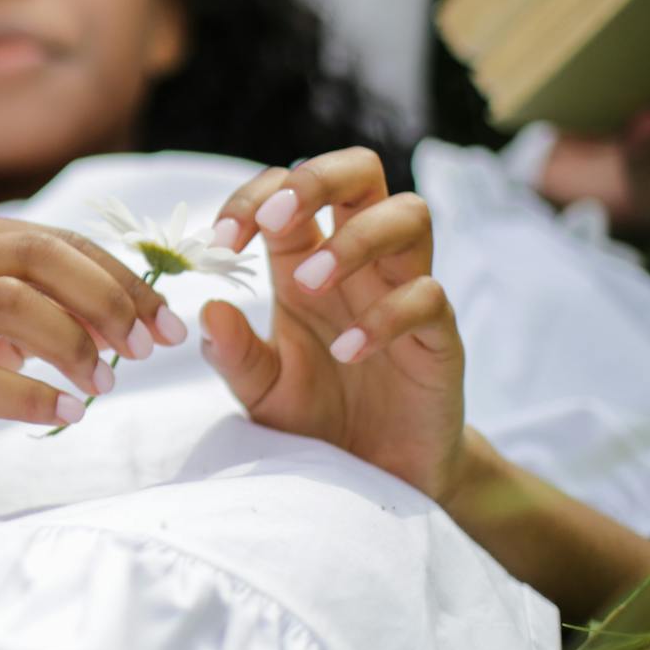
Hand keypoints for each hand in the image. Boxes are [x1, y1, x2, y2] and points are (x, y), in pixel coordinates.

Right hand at [0, 211, 178, 474]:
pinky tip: (68, 415)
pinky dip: (33, 396)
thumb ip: (46, 301)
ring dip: (74, 346)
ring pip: (11, 304)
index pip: (56, 241)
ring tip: (103, 387)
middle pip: (37, 258)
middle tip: (146, 350)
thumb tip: (136, 307)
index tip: (166, 324)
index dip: (122, 279)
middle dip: (107, 301)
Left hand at [200, 147, 467, 503]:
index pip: (287, 190)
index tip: (218, 243)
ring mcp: (405, 293)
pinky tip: (348, 351)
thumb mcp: (260, 391)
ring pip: (409, 215)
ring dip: (354, 239)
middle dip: (316, 178)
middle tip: (275, 222)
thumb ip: (234, 354)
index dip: (252, 199)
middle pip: (361, 170)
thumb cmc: (317, 419)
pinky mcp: (440, 336)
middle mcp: (360, 264)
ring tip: (309, 285)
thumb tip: (208, 309)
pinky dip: (385, 315)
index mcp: (306, 261)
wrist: (376, 479)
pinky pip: (429, 297)